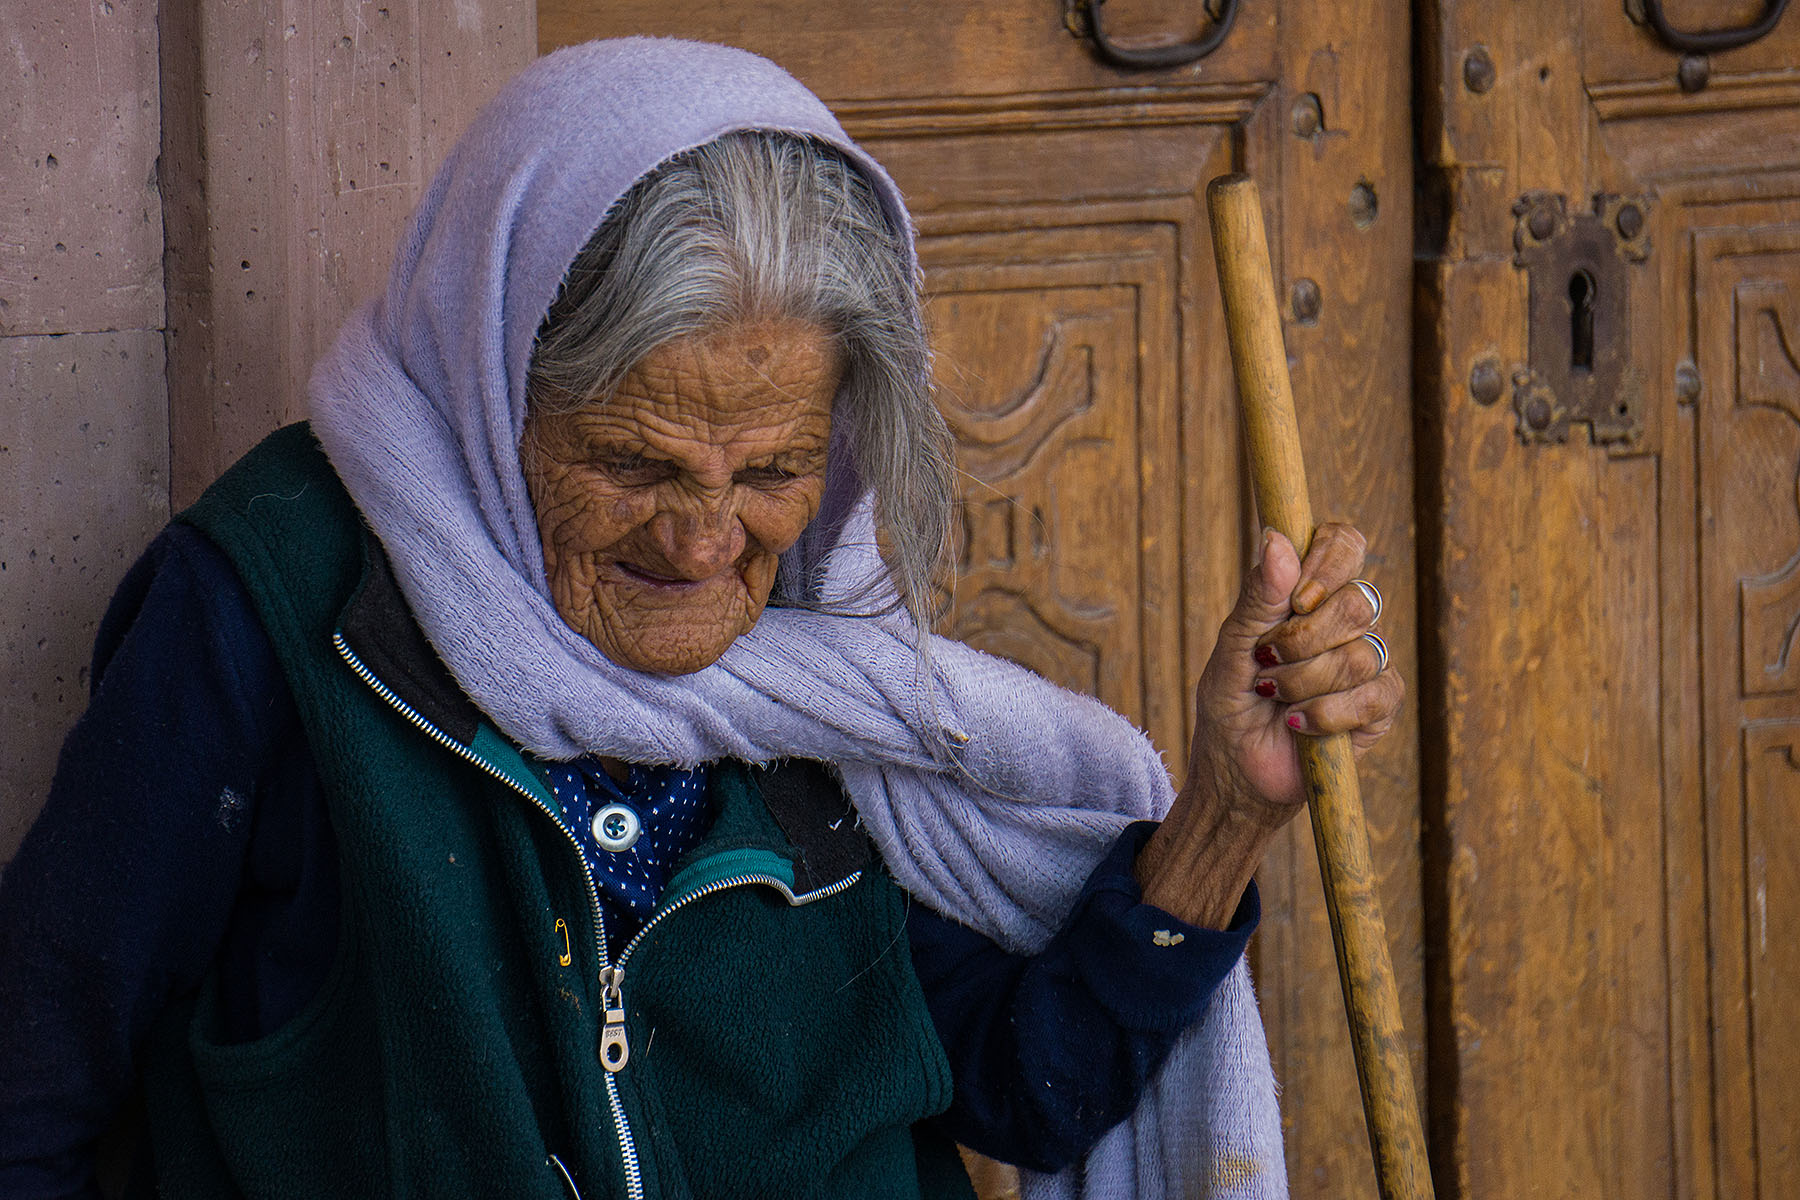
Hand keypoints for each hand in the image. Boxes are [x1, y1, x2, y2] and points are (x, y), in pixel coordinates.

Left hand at [1135, 523, 1402, 927]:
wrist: (1235, 777)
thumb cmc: (1230, 707)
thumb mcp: (1232, 649)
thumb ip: (1258, 597)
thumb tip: (1276, 537)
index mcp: (1308, 597)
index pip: (1344, 545)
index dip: (1330, 560)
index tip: (1298, 596)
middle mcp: (1344, 624)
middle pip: (1358, 600)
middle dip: (1304, 637)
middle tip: (1267, 661)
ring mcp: (1367, 665)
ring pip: (1362, 652)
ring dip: (1305, 681)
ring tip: (1273, 699)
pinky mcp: (1378, 709)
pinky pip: (1375, 695)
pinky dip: (1327, 713)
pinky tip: (1298, 725)